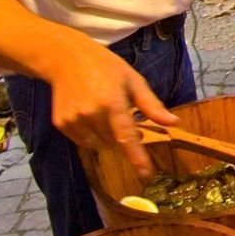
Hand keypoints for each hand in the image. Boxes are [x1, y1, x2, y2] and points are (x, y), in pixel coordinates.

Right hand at [48, 37, 178, 178]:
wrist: (66, 59)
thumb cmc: (106, 68)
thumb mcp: (134, 81)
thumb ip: (151, 105)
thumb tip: (173, 123)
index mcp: (112, 103)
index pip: (127, 138)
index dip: (137, 159)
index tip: (147, 176)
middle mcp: (91, 114)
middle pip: (114, 143)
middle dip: (125, 138)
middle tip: (128, 120)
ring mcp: (73, 121)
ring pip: (98, 145)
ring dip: (109, 138)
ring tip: (108, 115)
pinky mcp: (61, 124)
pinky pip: (83, 141)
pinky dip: (93, 135)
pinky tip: (93, 116)